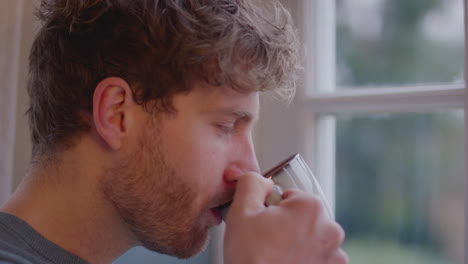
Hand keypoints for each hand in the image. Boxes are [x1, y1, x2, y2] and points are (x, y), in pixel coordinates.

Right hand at [223, 172, 347, 263]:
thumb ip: (251, 182)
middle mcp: (330, 228)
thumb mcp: (241, 210)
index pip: (288, 197)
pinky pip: (318, 256)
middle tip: (267, 241)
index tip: (263, 225)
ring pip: (310, 236)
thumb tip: (260, 179)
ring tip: (276, 255)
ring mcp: (335, 253)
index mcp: (311, 207)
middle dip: (285, 225)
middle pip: (301, 216)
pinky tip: (287, 263)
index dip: (271, 209)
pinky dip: (306, 259)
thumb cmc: (250, 257)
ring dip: (297, 242)